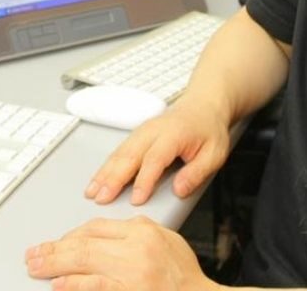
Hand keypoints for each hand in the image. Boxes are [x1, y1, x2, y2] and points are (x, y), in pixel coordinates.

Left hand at [25, 216, 217, 290]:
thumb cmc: (185, 276)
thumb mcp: (167, 240)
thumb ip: (138, 232)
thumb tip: (104, 233)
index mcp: (143, 231)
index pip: (95, 227)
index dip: (70, 236)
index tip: (56, 244)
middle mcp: (136, 250)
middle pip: (83, 243)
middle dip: (53, 249)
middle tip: (33, 255)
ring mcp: (132, 274)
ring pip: (84, 262)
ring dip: (55, 265)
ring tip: (36, 268)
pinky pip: (96, 286)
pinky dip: (74, 284)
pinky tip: (59, 284)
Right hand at [86, 95, 230, 205]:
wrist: (203, 105)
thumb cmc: (208, 130)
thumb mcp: (215, 153)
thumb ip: (197, 173)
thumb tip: (179, 190)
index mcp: (173, 134)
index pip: (155, 159)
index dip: (144, 180)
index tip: (136, 200)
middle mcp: (153, 131)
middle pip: (129, 155)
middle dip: (113, 178)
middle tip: (101, 199)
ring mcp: (142, 132)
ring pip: (119, 153)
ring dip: (104, 173)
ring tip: (92, 192)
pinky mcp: (137, 136)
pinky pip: (118, 151)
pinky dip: (105, 166)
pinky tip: (97, 180)